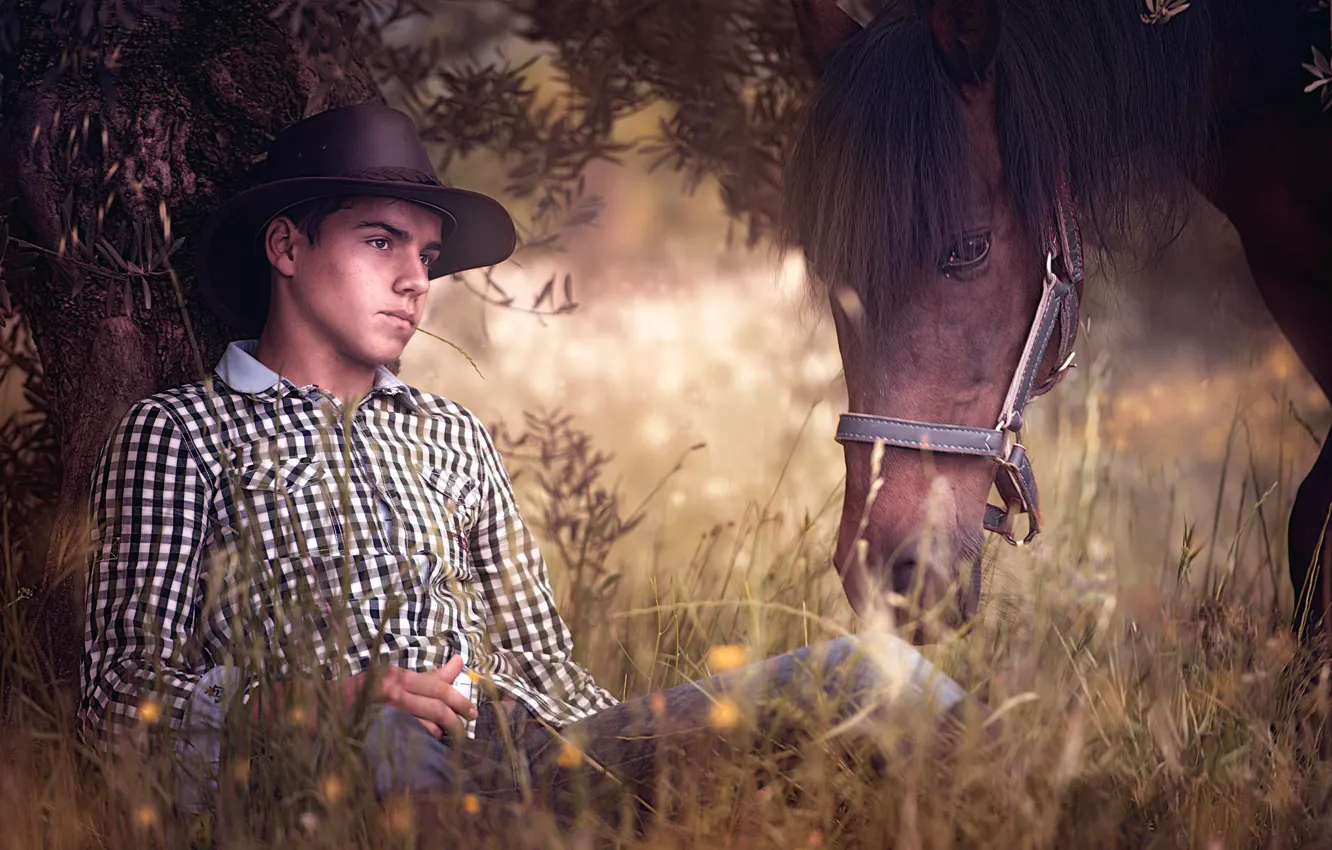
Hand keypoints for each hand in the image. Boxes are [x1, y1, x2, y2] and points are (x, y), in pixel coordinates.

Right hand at [362, 655, 477, 738]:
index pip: (438, 688)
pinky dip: (424, 741)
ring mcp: (385, 714)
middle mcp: (393, 693)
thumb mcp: (396, 677)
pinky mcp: (380, 731)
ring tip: (450, 735)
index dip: (459, 699)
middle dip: (457, 717)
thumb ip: (429, 675)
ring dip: (442, 731)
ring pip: (425, 725)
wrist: (328, 706)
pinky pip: (410, 738)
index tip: (472, 710)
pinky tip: (430, 742)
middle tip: (467, 725)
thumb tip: (459, 661)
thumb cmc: (366, 690)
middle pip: (435, 707)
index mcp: (398, 677)